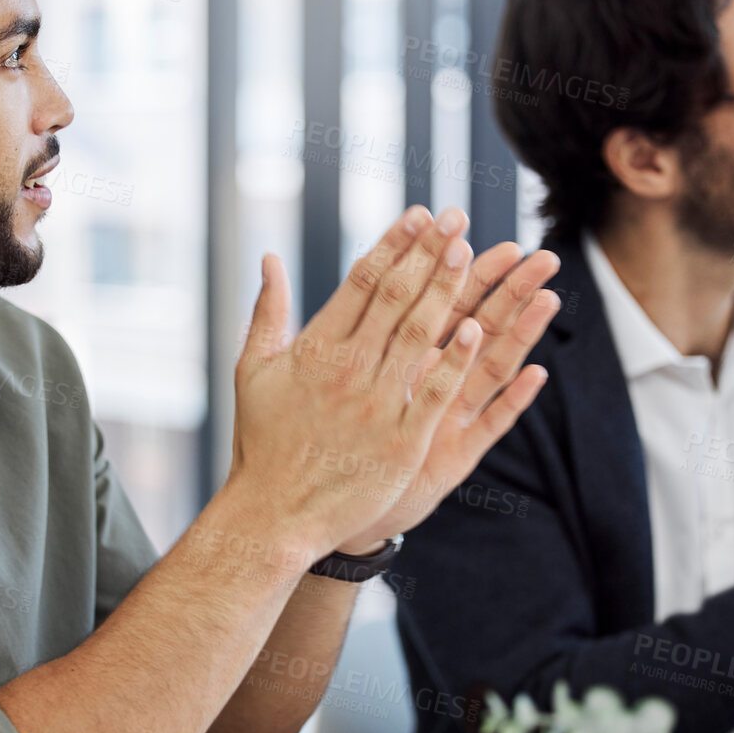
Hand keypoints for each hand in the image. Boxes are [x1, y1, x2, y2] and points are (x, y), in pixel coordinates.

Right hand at [226, 206, 559, 565]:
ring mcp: (375, 404)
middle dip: (427, 254)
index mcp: (314, 349)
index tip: (419, 217)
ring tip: (471, 253)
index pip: (361, 282)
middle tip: (456, 218)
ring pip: (420, 335)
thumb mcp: (253, 372)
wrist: (273, 515)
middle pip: (395, 298)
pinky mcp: (400, 440)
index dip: (394, 245)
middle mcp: (346, 369)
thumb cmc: (262, 444)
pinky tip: (479, 328)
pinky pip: (435, 392)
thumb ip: (267, 313)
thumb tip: (270, 258)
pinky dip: (457, 359)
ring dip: (447, 291)